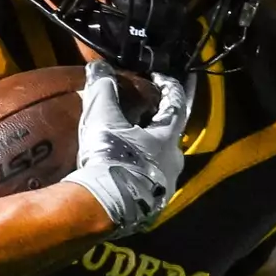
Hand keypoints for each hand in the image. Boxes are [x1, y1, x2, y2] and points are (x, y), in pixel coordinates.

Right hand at [63, 60, 190, 235]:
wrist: (104, 208)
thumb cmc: (111, 158)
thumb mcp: (103, 117)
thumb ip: (103, 89)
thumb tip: (99, 67)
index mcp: (168, 137)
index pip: (177, 104)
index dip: (168, 87)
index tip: (158, 78)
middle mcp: (174, 163)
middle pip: (170, 137)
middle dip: (156, 125)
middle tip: (141, 115)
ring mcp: (164, 187)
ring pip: (160, 163)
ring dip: (147, 153)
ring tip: (127, 147)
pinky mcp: (151, 207)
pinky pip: (148, 185)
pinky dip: (138, 175)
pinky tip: (121, 174)